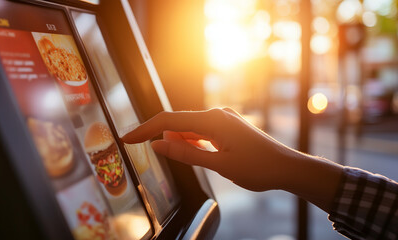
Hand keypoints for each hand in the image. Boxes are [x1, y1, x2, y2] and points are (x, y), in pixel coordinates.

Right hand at [122, 108, 298, 191]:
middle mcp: (217, 114)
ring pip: (190, 128)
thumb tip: (157, 145)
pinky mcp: (227, 127)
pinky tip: (198, 154)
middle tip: (150, 154)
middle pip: (178, 123)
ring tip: (191, 161)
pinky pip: (202, 132)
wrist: (288, 168)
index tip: (127, 138)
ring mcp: (223, 119)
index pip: (169, 121)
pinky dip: (193, 142)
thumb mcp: (218, 165)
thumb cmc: (258, 168)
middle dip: (163, 138)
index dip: (145, 129)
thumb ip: (185, 153)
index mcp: (213, 120)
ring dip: (181, 142)